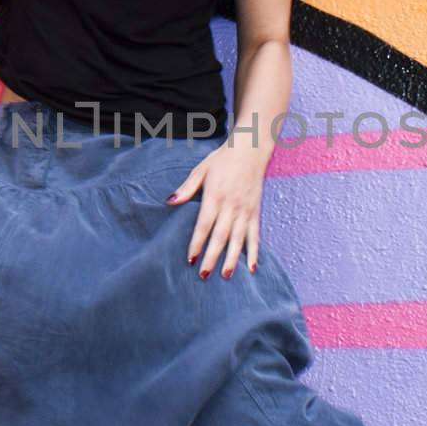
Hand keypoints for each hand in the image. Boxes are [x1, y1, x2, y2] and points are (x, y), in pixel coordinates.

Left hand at [167, 140, 269, 278]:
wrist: (250, 149)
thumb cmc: (222, 159)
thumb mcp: (201, 169)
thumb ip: (187, 188)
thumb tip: (170, 201)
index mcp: (215, 195)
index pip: (204, 224)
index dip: (197, 242)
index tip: (190, 259)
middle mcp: (232, 205)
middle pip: (221, 236)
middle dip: (212, 256)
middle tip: (203, 274)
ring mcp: (245, 209)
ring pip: (238, 239)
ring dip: (232, 259)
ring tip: (225, 276)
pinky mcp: (256, 211)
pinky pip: (255, 235)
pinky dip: (254, 251)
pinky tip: (252, 267)